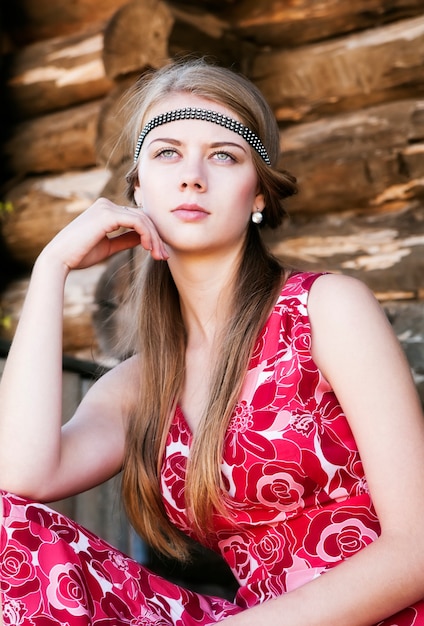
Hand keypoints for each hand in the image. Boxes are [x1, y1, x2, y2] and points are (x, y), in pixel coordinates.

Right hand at [42, 197, 168, 270]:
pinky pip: (136, 222)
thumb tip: (144, 238)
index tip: (159, 253)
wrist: (60, 259)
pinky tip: (149, 248)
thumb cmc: (80, 255)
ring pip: (142, 219)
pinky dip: (146, 234)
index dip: (151, 235)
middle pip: (142, 217)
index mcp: (106, 210)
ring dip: (154, 238)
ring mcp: (107, 207)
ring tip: (159, 255)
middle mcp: (106, 204)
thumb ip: (126, 240)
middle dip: (156, 237)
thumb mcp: (109, 247)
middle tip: (163, 256)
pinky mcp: (108, 214)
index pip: (136, 218)